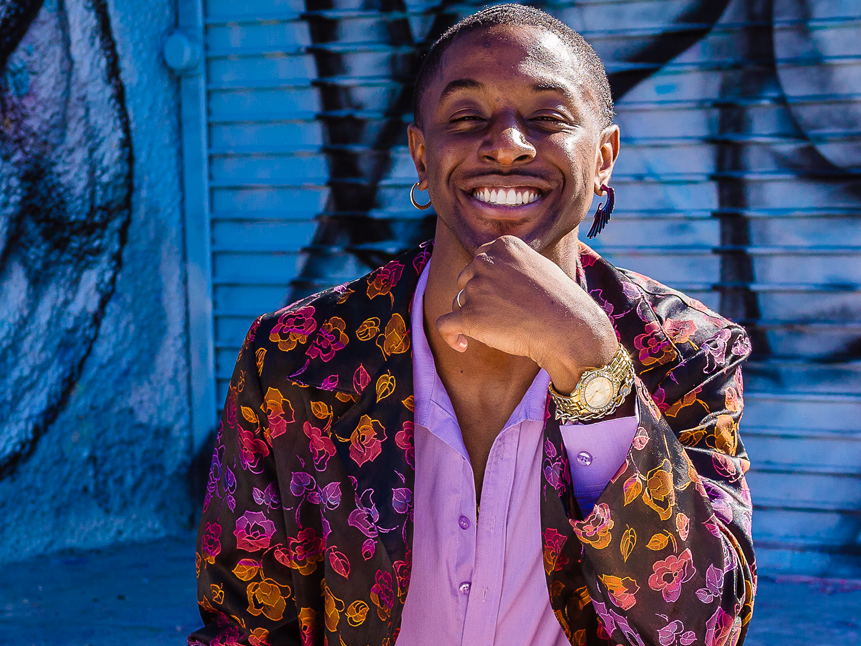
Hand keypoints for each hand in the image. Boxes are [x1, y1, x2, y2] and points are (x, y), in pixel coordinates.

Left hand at [436, 236, 619, 392]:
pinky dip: (449, 336)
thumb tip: (497, 271)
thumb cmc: (561, 302)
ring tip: (499, 331)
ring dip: (474, 317)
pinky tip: (462, 345)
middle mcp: (486, 262)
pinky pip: (444, 325)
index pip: (480, 259)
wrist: (567, 328)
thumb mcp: (539, 266)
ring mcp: (476, 288)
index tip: (494, 294)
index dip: (485, 279)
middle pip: (467, 280)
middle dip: (478, 296)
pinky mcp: (469, 316)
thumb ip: (514, 263)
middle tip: (502, 315)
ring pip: (460, 303)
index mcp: (503, 246)